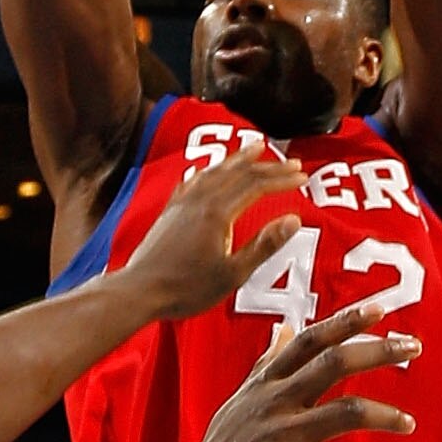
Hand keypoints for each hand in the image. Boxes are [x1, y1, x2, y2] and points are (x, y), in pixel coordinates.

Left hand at [126, 144, 321, 322]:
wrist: (140, 291)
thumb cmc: (186, 289)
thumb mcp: (233, 273)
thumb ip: (264, 245)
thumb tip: (293, 220)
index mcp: (217, 213)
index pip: (257, 185)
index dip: (282, 179)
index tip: (302, 177)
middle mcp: (199, 201)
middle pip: (238, 173)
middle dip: (268, 165)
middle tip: (290, 161)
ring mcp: (182, 204)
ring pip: (215, 171)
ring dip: (238, 159)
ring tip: (254, 149)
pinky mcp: (169, 212)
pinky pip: (192, 181)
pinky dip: (208, 171)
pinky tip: (207, 171)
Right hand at [166, 303, 415, 441]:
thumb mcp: (240, 402)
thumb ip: (268, 366)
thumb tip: (284, 330)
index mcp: (266, 384)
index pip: (311, 340)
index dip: (346, 322)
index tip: (379, 309)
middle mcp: (276, 402)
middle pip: (335, 362)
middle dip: (379, 350)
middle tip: (413, 347)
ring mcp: (282, 437)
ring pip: (348, 410)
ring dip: (386, 415)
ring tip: (408, 424)